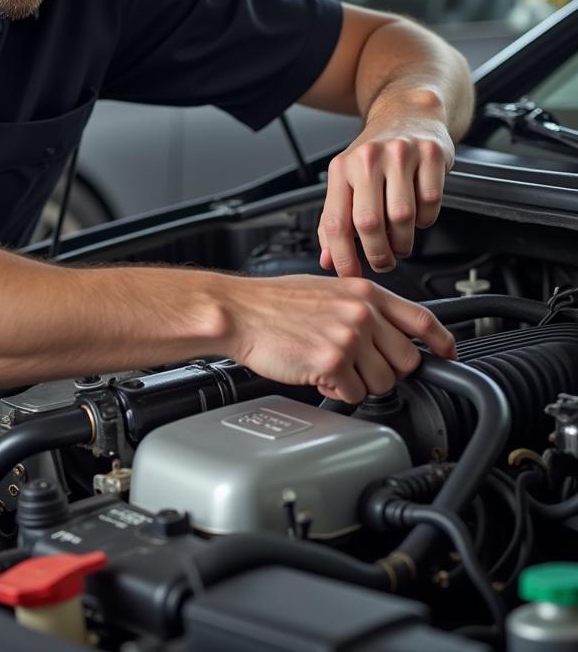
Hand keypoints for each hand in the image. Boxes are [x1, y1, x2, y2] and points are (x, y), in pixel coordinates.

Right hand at [231, 274, 455, 403]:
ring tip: (331, 368)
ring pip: (383, 384)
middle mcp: (361, 312)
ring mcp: (348, 337)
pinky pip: (353, 395)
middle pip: (407, 361)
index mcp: (363, 292)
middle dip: (387, 372)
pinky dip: (336, 392)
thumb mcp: (325, 290)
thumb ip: (359, 307)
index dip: (442, 341)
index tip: (448, 353)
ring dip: (359, 384)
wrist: (238, 311)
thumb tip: (384, 332)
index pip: (422, 318)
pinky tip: (316, 374)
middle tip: (359, 368)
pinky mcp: (332, 362)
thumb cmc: (271, 303)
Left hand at [318, 112, 454, 276]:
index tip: (350, 274)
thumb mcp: (347, 180)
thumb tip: (328, 260)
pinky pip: (431, 202)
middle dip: (377, 254)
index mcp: (341, 168)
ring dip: (404, 241)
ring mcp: (400, 154)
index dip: (342, 255)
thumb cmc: (375, 156)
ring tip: (400, 241)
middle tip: (383, 262)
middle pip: (369, 223)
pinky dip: (427, 219)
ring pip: (402, 217)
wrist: (408, 114)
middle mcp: (367, 159)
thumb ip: (335, 220)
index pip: (335, 222)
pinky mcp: (431, 154)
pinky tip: (419, 214)